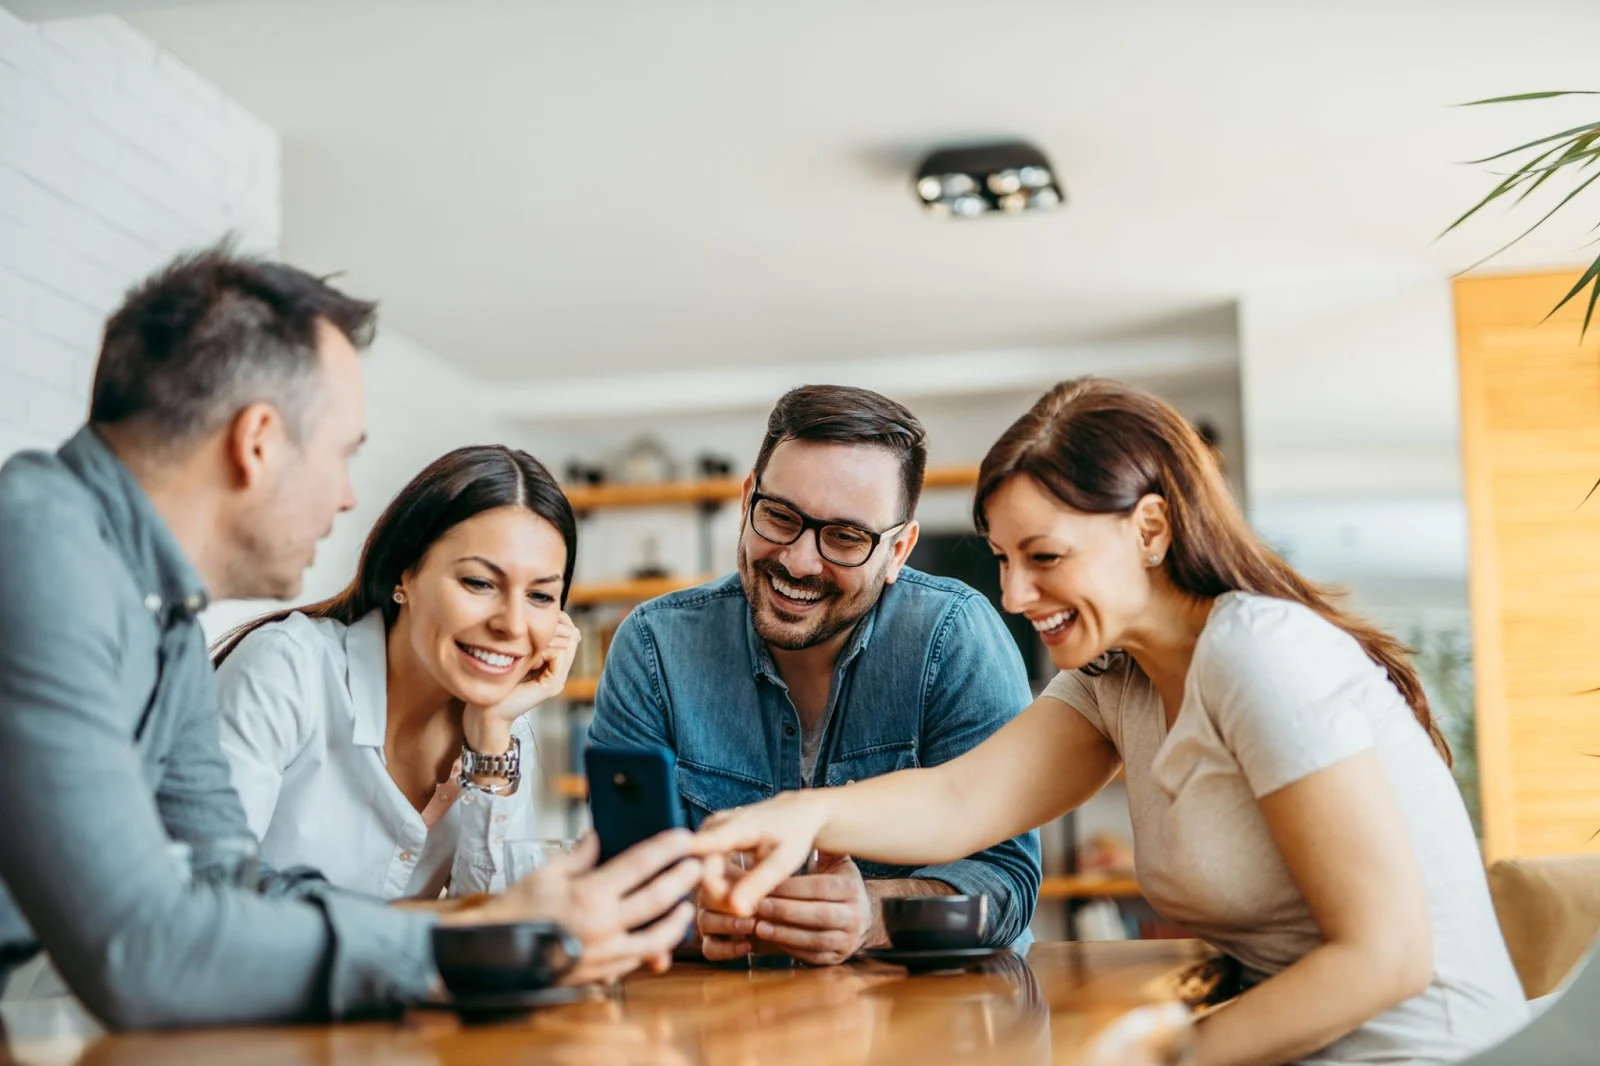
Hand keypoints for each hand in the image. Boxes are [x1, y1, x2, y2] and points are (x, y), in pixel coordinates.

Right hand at [440, 829, 699, 985]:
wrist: (491, 955)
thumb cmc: (516, 911)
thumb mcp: (546, 873)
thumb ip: (579, 855)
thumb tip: (599, 835)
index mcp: (588, 895)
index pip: (640, 864)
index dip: (666, 848)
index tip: (684, 836)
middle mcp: (602, 926)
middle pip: (658, 899)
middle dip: (683, 879)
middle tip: (697, 866)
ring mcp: (604, 955)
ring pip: (658, 939)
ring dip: (677, 921)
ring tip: (685, 907)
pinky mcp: (601, 974)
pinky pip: (637, 960)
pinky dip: (653, 948)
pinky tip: (659, 936)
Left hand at [462, 612, 580, 753]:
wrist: (488, 712)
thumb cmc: (495, 683)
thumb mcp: (514, 657)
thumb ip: (527, 643)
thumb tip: (536, 620)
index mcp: (551, 666)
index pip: (569, 635)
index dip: (559, 621)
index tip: (539, 616)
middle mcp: (559, 673)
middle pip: (572, 637)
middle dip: (557, 624)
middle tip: (536, 622)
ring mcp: (558, 680)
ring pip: (568, 643)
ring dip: (550, 634)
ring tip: (531, 636)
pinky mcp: (552, 685)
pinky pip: (558, 655)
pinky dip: (545, 646)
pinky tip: (529, 650)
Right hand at [691, 792, 830, 917]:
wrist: (795, 811)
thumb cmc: (794, 834)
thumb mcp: (784, 859)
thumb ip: (759, 883)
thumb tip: (736, 909)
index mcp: (731, 827)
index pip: (705, 862)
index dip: (714, 889)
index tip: (738, 909)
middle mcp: (711, 827)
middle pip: (699, 873)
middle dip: (720, 898)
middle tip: (748, 912)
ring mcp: (706, 833)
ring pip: (699, 874)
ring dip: (720, 894)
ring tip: (748, 904)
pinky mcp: (707, 840)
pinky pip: (703, 870)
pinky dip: (721, 887)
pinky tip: (742, 895)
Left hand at [701, 854, 872, 965]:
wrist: (858, 917)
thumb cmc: (836, 884)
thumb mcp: (834, 863)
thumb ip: (820, 849)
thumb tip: (802, 824)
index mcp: (851, 888)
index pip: (819, 888)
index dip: (790, 888)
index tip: (765, 886)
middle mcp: (855, 915)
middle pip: (816, 915)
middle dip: (784, 911)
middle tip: (757, 905)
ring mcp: (847, 940)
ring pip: (813, 938)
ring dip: (782, 932)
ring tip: (758, 924)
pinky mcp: (835, 958)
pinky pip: (810, 955)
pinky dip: (788, 947)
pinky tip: (768, 939)